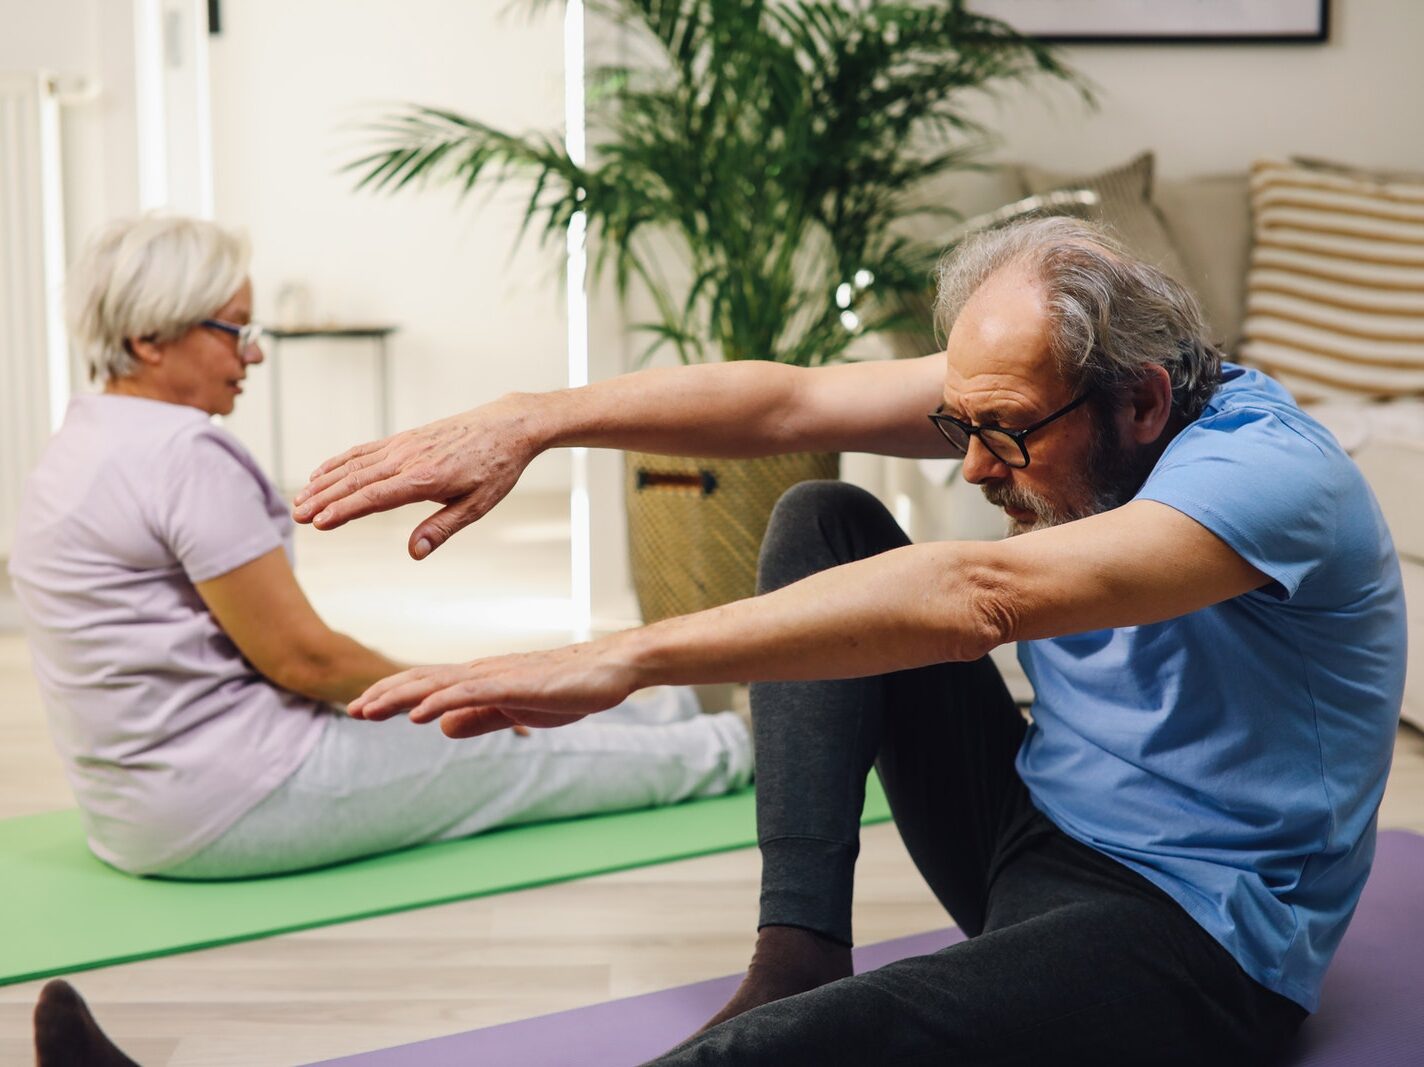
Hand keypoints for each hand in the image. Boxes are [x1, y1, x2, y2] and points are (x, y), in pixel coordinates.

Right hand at [292, 396, 542, 558]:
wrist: (507, 426)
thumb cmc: (496, 468)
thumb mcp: (477, 505)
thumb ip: (442, 528)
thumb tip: (414, 552)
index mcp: (425, 479)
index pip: (375, 497)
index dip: (344, 511)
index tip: (319, 523)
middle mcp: (408, 459)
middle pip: (356, 481)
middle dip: (324, 500)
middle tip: (297, 516)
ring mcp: (403, 446)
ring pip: (354, 465)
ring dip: (325, 482)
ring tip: (300, 499)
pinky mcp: (404, 438)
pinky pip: (365, 450)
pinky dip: (340, 461)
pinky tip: (322, 473)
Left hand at [347, 642, 641, 738]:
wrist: (610, 669)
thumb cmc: (569, 688)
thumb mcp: (515, 709)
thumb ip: (480, 717)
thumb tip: (441, 726)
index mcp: (482, 679)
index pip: (428, 685)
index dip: (394, 695)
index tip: (363, 708)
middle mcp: (482, 672)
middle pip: (424, 681)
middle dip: (386, 695)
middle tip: (353, 710)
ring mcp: (498, 676)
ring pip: (439, 684)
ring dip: (401, 697)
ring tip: (370, 709)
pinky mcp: (516, 685)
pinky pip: (471, 693)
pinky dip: (441, 701)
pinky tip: (419, 714)